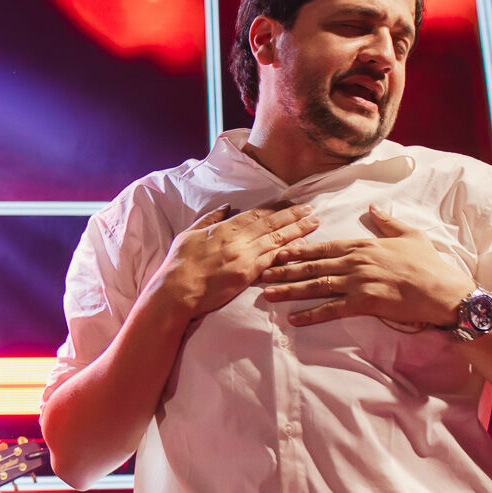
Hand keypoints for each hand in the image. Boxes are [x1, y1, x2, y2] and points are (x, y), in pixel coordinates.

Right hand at [152, 203, 320, 318]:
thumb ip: (209, 219)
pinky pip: (273, 259)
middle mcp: (238, 239)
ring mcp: (244, 256)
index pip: (255, 215)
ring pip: (277, 239)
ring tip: (314, 222)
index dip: (275, 208)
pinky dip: (289, 250)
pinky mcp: (248, 274)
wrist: (176, 290)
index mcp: (223, 228)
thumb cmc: (178, 263)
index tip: (290, 203)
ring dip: (298, 230)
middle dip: (293, 215)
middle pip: (271, 224)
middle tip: (311, 208)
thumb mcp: (188, 234)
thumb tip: (226, 207)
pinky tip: (303, 244)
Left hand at [259, 207, 469, 328]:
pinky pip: (332, 309)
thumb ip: (387, 221)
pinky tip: (294, 319)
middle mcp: (355, 261)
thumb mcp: (410, 235)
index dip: (297, 250)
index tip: (277, 251)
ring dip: (289, 290)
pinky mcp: (365, 303)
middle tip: (260, 272)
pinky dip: (311, 315)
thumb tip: (373, 208)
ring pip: (316, 286)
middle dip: (283, 269)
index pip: (322, 246)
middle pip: (312, 265)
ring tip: (267, 294)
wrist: (444, 291)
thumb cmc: (429, 264)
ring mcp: (358, 282)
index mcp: (362, 245)